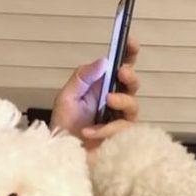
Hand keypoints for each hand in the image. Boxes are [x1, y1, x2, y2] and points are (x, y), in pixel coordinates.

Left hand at [50, 37, 139, 152]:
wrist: (62, 154)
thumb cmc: (65, 126)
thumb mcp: (66, 97)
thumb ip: (82, 77)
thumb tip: (103, 60)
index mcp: (101, 88)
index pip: (119, 67)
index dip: (128, 53)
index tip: (131, 41)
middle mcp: (114, 102)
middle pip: (132, 84)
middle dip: (130, 76)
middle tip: (121, 73)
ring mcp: (119, 120)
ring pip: (133, 106)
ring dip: (122, 101)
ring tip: (107, 103)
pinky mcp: (121, 138)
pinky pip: (123, 128)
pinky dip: (106, 129)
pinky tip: (90, 132)